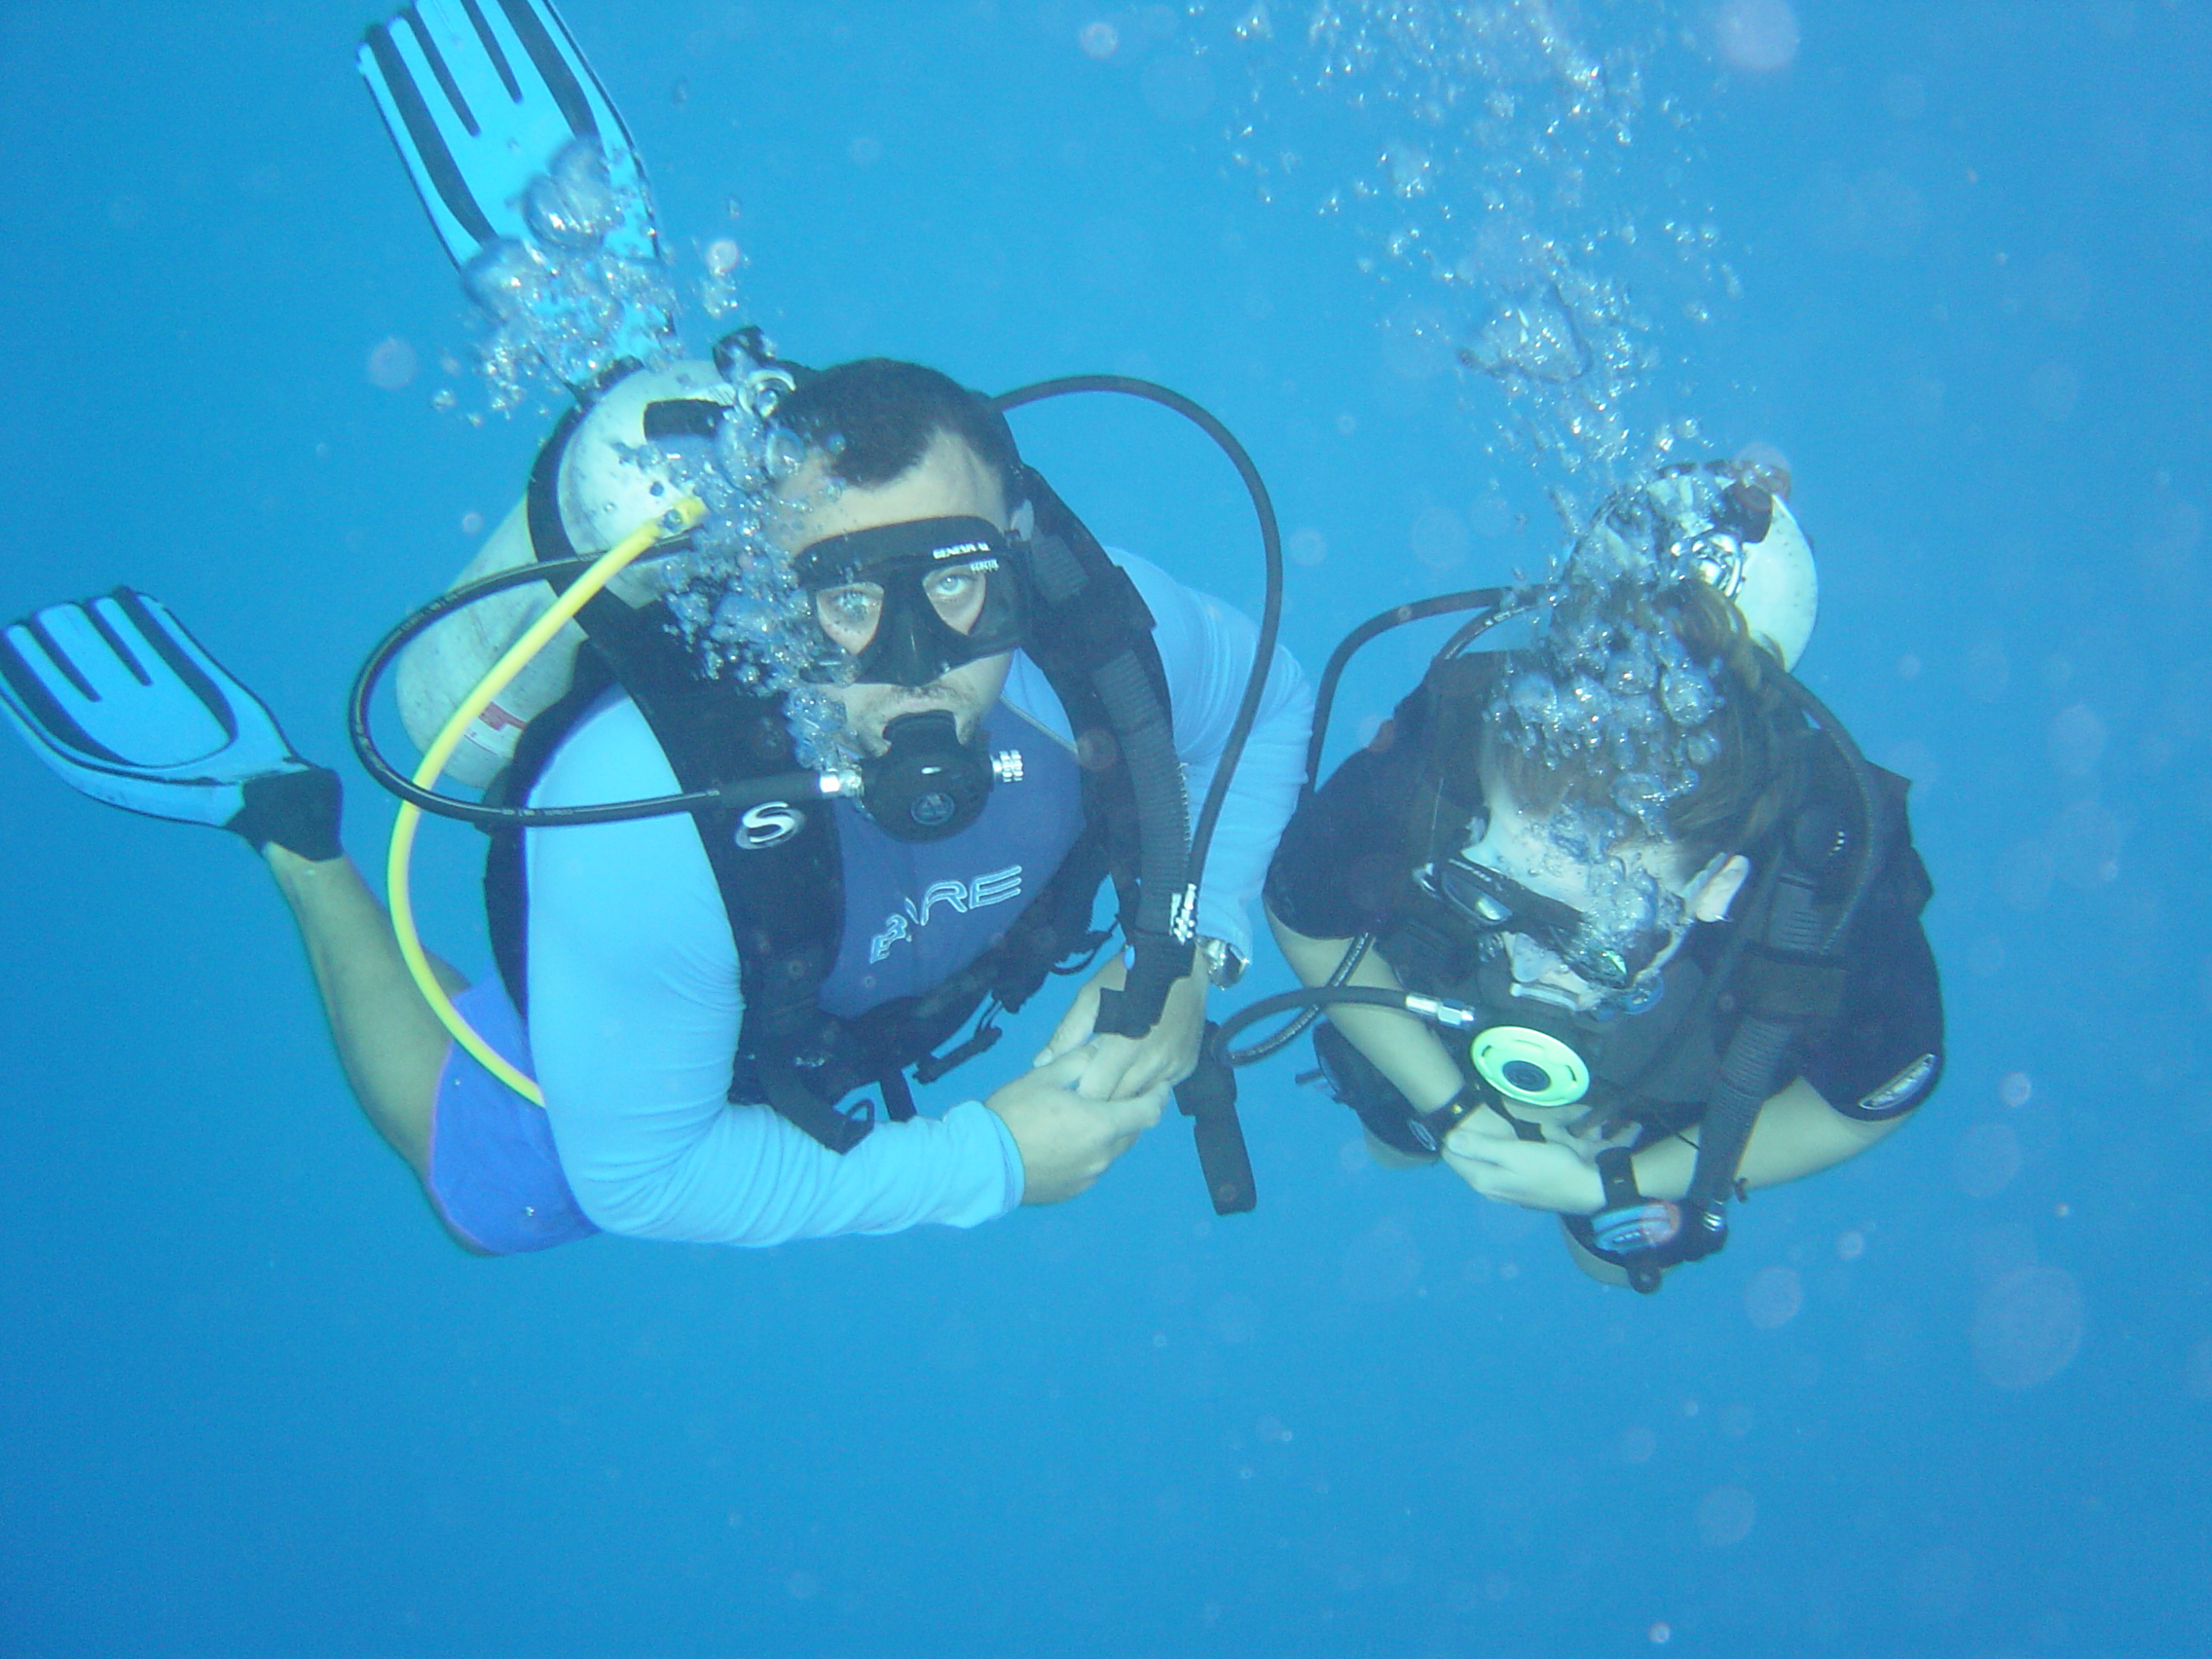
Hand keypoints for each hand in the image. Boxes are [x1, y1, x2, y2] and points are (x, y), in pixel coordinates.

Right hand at [985, 1051, 1167, 1204]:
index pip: (1148, 1112)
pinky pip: (1090, 1168)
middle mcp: (1102, 1156)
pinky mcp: (1071, 1191)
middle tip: (1118, 1097)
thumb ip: (1078, 1060)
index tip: (1161, 1085)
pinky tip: (1066, 1142)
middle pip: (1131, 1133)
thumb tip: (1098, 1049)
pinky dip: (1088, 1153)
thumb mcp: (1044, 1076)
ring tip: (1086, 1119)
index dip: (1159, 1097)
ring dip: (1108, 1135)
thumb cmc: (1014, 1114)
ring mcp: (1087, 1178)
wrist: (980, 1163)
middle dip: (1130, 1114)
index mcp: (1102, 1125)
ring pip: (1110, 1152)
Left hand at [1031, 951, 1207, 1102]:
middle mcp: (1152, 1062)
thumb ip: (1068, 1033)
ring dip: (1126, 1096)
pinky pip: (1163, 1089)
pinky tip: (1136, 1074)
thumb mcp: (1091, 996)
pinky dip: (1148, 1087)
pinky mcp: (1188, 1065)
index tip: (1070, 1093)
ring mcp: (1174, 1066)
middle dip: (1102, 1101)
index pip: (1096, 1093)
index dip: (1080, 1096)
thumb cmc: (1126, 974)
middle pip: (1120, 1102)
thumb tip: (1042, 1063)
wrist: (1177, 956)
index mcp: (1123, 1046)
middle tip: (1088, 1092)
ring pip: (1143, 1099)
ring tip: (1110, 1086)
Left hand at [1439, 1125, 1605, 1213]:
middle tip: (1477, 1119)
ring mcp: (1505, 1194)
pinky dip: (1498, 1159)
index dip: (1454, 1134)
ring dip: (1483, 1150)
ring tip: (1491, 1129)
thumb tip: (1448, 1139)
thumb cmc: (1550, 1166)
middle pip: (1466, 1162)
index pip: (1451, 1155)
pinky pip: (1499, 1171)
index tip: (1463, 1117)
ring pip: (1483, 1167)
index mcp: (1483, 1180)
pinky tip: (1509, 1147)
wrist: (1587, 1189)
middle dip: (1467, 1142)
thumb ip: (1480, 1147)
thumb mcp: (1514, 1152)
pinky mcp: (1519, 1192)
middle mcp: (1489, 1191)